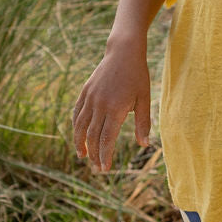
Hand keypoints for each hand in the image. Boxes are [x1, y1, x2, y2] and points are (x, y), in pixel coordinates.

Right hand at [72, 41, 150, 175]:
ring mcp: (90, 97)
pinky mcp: (85, 92)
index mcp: (116, 108)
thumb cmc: (138, 76)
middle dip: (94, 154)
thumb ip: (143, 123)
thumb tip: (144, 145)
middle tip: (97, 168)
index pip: (107, 138)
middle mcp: (100, 104)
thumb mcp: (144, 99)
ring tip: (83, 156)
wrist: (123, 52)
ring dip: (80, 143)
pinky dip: (76, 126)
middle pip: (93, 136)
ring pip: (81, 126)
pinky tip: (78, 136)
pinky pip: (77, 113)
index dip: (105, 155)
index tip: (105, 168)